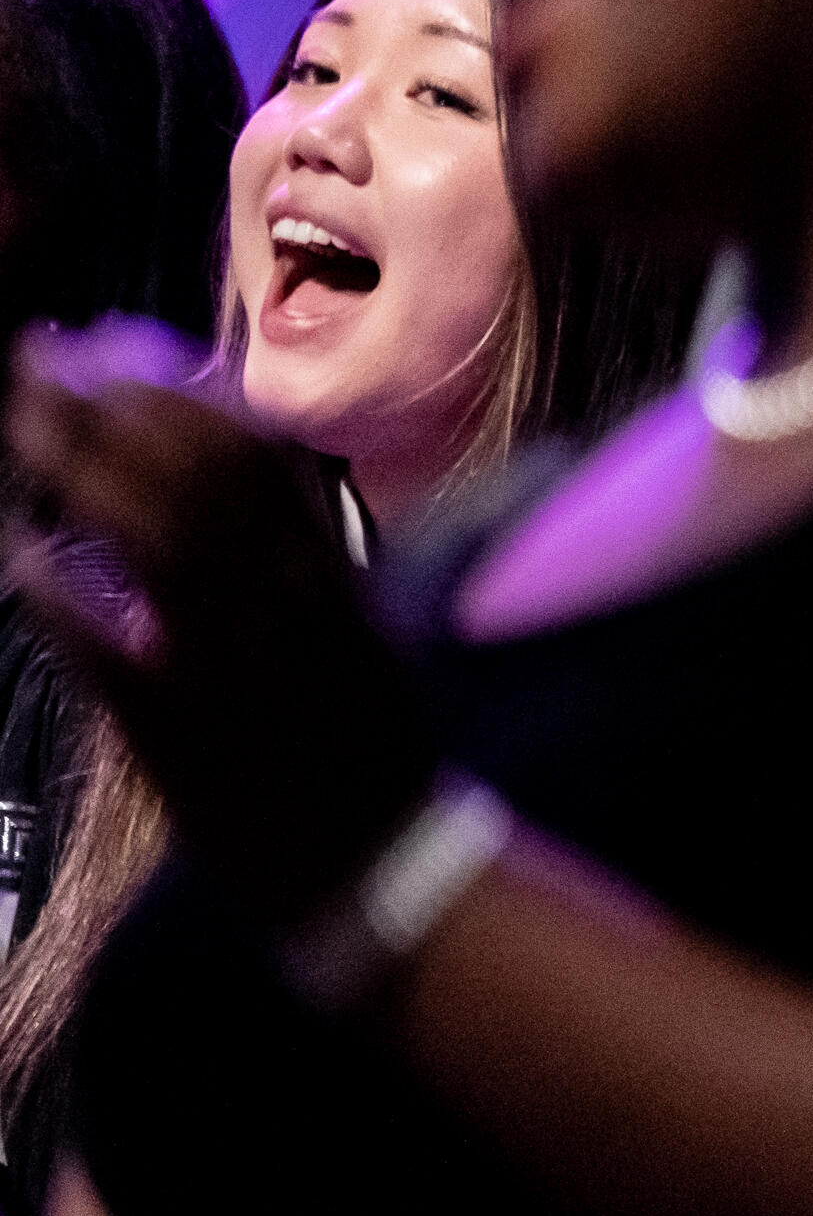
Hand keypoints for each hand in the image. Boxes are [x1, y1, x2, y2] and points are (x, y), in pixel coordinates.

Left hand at [7, 323, 433, 924]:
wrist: (374, 864)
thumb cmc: (366, 751)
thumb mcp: (363, 631)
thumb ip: (307, 558)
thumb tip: (245, 482)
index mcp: (328, 574)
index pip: (251, 448)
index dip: (174, 387)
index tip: (118, 350)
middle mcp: (282, 602)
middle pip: (188, 468)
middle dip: (106, 402)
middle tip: (39, 361)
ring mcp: (227, 660)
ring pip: (148, 529)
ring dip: (73, 462)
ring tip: (20, 421)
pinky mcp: (172, 725)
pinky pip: (98, 638)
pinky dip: (50, 583)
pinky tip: (14, 547)